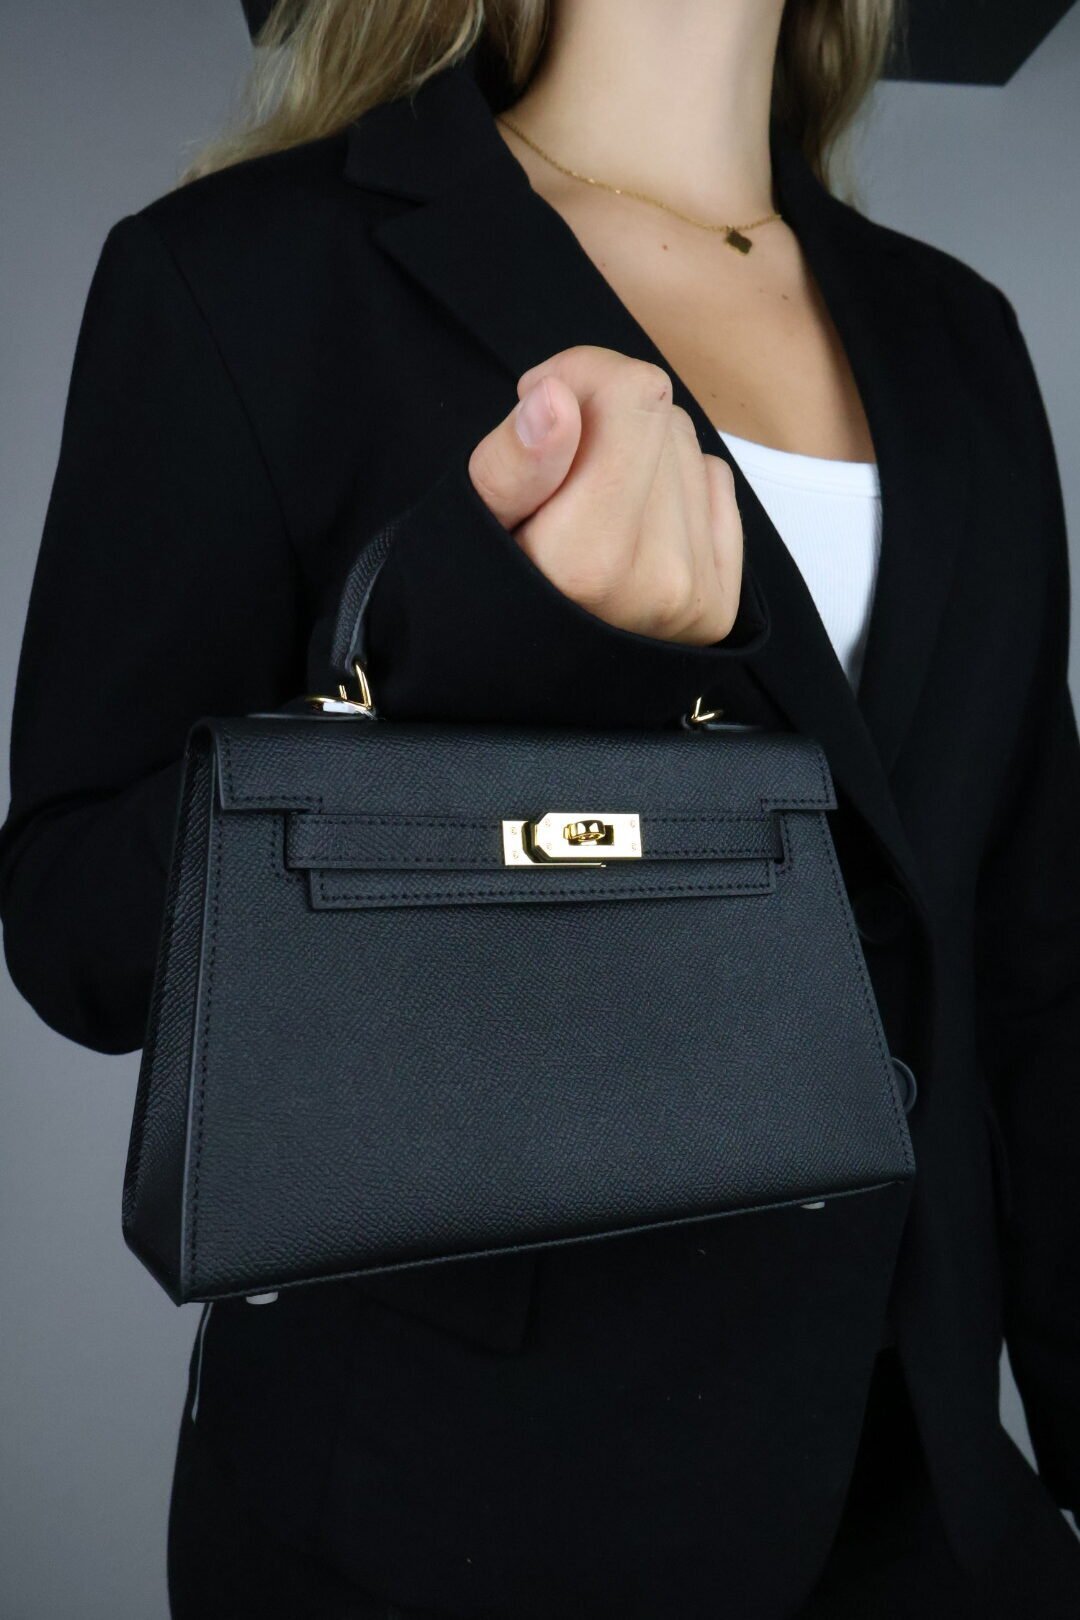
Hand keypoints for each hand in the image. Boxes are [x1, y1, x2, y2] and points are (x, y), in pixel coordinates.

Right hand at [466, 345, 744, 645]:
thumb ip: (513, 462)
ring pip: (688, 447)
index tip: (542, 405)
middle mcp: (655, 580)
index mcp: (588, 558)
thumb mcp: (471, 524)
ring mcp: (695, 595)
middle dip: (606, 420)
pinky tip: (630, 525)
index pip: (636, 392)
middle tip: (559, 470)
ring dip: (639, 454)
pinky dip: (673, 489)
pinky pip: (716, 486)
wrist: (522, 690)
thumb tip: (557, 396)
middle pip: (662, 415)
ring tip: (590, 506)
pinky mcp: (719, 604)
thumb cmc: (488, 595)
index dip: (584, 375)